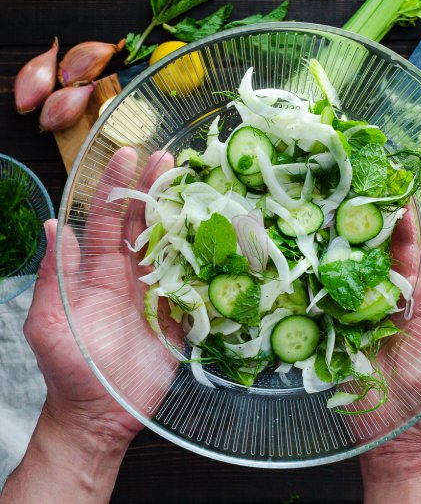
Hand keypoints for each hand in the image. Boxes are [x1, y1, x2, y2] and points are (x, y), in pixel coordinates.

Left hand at [1, 148, 176, 502]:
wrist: (102, 414)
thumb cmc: (71, 369)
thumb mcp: (51, 322)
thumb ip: (56, 275)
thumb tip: (54, 226)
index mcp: (97, 270)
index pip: (107, 218)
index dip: (117, 186)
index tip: (128, 155)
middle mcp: (128, 273)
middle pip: (144, 222)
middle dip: (155, 189)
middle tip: (171, 158)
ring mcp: (157, 291)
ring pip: (172, 245)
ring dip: (183, 215)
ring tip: (198, 186)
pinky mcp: (180, 312)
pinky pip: (195, 281)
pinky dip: (208, 259)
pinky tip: (222, 235)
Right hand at [359, 181, 420, 502]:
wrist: (397, 440)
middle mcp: (406, 300)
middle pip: (402, 251)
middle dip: (401, 217)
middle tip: (394, 180)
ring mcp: (373, 310)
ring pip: (370, 265)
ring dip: (365, 235)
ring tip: (358, 201)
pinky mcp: (346, 324)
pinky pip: (340, 293)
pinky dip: (334, 269)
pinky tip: (326, 245)